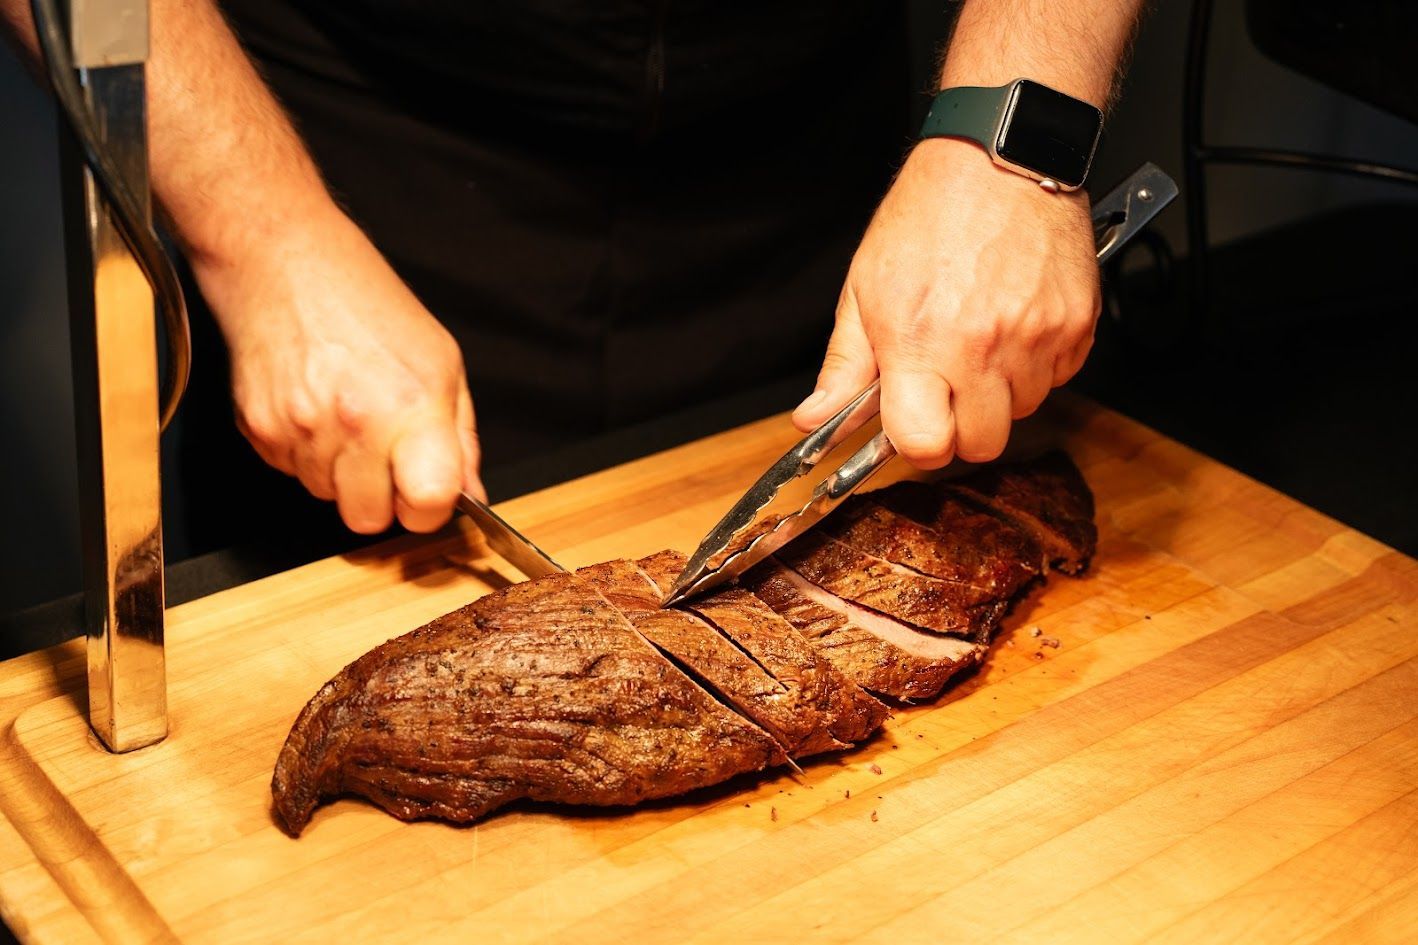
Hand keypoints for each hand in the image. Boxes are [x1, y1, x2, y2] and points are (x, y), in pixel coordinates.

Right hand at [193, 205, 483, 533]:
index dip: (429, 507)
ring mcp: (301, 428)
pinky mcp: (258, 429)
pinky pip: (291, 472)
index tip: (425, 490)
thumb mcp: (441, 361)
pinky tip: (313, 405)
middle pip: (368, 518)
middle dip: (380, 496)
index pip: (427, 504)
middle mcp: (356, 422)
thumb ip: (460, 437)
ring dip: (340, 471)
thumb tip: (471, 494)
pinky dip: (305, 452)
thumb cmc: (365, 302)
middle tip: (382, 451)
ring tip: (344, 413)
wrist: (280, 259)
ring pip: (327, 497)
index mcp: (411, 406)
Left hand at [793, 138, 1101, 467]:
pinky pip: (1059, 377)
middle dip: (962, 427)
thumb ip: (844, 365)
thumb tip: (815, 420)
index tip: (912, 422)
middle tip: (947, 385)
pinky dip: (1037, 364)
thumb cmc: (930, 214)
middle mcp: (982, 346)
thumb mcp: (865, 288)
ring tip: (980, 340)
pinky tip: (1013, 323)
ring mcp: (1037, 338)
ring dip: (1001, 393)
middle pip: (982, 445)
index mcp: (920, 342)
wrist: (999, 156)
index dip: (917, 444)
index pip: (925, 446)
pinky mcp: (1077, 324)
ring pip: (1024, 412)